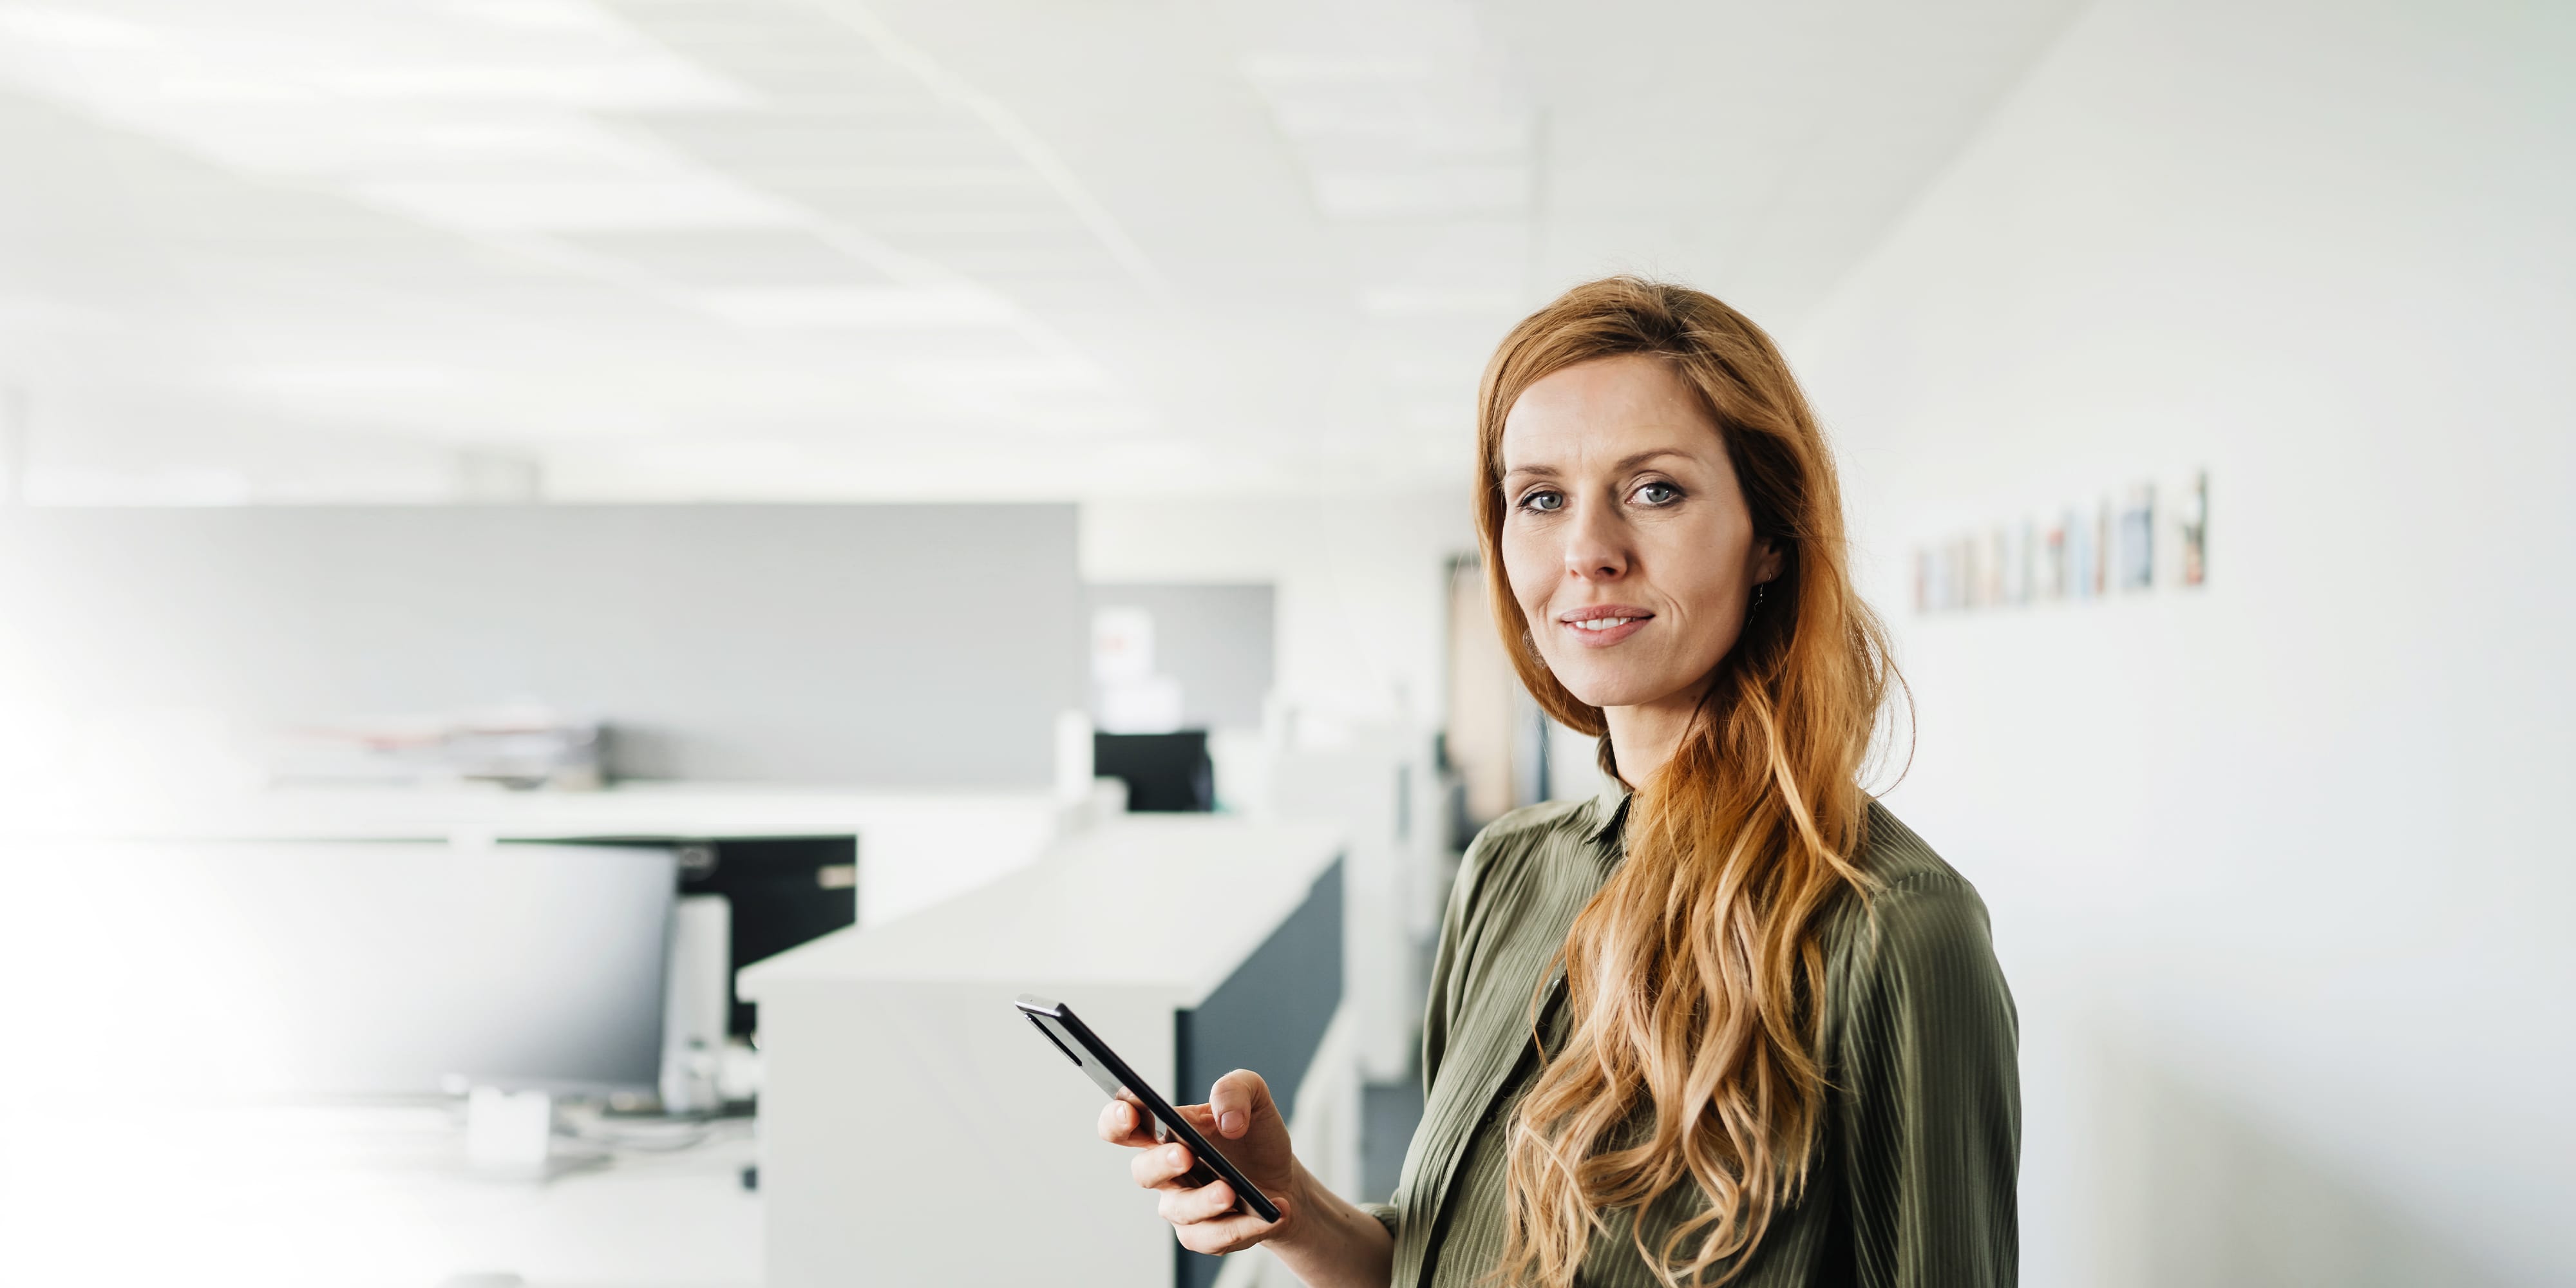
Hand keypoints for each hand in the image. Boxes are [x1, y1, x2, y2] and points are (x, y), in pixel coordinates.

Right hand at [1096, 1069, 1298, 1254]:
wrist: (1283, 1179)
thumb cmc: (1254, 1136)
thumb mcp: (1254, 1095)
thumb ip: (1235, 1089)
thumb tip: (1227, 1121)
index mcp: (1167, 1131)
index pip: (1124, 1124)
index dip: (1117, 1119)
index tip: (1130, 1110)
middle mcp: (1165, 1171)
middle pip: (1142, 1171)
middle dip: (1160, 1163)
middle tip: (1185, 1155)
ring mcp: (1182, 1205)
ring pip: (1179, 1209)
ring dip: (1205, 1201)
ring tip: (1232, 1191)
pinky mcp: (1204, 1235)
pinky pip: (1212, 1238)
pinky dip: (1243, 1226)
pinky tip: (1270, 1213)